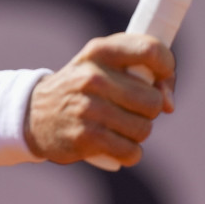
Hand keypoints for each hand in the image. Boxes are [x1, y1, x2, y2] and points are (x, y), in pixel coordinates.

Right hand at [23, 33, 174, 166]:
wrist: (34, 114)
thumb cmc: (82, 88)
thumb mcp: (103, 66)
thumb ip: (142, 73)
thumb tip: (169, 104)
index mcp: (100, 50)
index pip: (150, 50)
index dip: (167, 66)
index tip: (162, 78)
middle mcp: (93, 76)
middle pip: (153, 100)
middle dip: (149, 110)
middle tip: (130, 108)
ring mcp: (88, 107)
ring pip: (144, 129)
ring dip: (137, 133)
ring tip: (118, 126)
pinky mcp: (86, 137)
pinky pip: (131, 151)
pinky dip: (128, 153)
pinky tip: (115, 145)